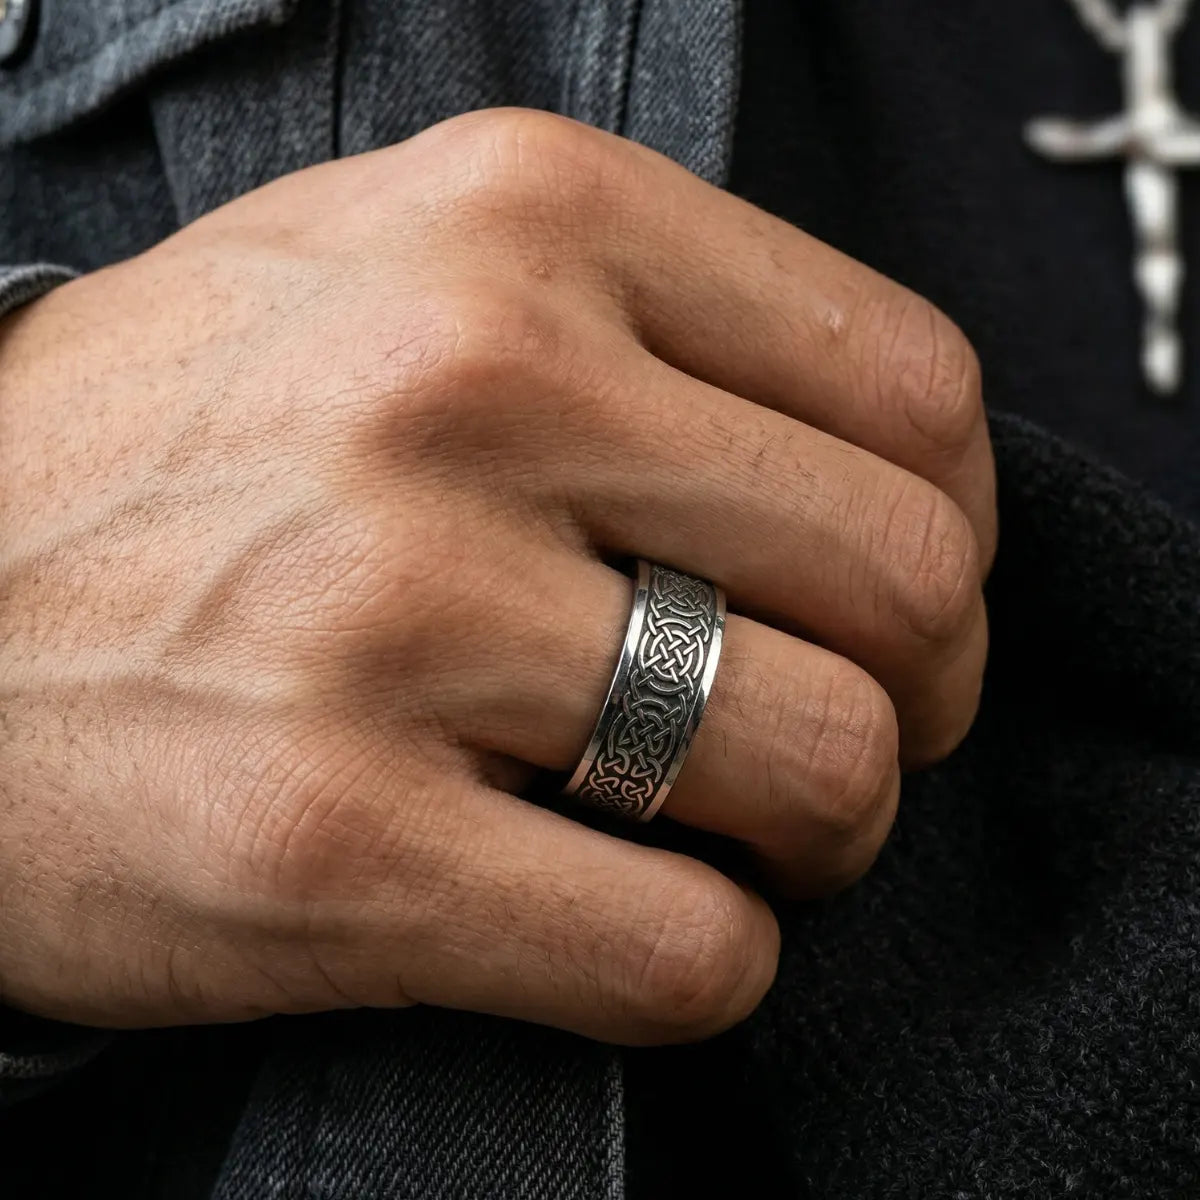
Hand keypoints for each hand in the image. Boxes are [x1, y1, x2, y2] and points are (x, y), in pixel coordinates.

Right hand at [0, 109, 992, 1043]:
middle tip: (833, 728)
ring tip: (729, 827)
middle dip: (913, 694)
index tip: (892, 597)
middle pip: (903, 581)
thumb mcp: (409, 280)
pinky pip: (681, 949)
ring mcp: (398, 616)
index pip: (910, 389)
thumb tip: (872, 473)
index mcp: (521, 223)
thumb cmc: (190, 446)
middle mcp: (466, 386)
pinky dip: (705, 959)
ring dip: (819, 829)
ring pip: (824, 766)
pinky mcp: (337, 839)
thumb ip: (652, 336)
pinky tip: (628, 914)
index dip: (948, 525)